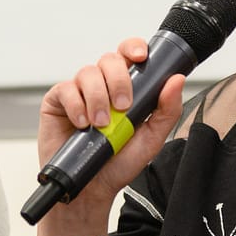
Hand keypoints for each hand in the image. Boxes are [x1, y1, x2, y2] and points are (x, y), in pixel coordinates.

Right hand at [37, 38, 185, 206]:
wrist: (93, 188)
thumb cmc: (121, 161)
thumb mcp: (152, 138)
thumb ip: (167, 109)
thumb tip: (176, 80)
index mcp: (127, 86)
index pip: (129, 54)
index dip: (134, 47)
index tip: (141, 56)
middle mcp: (103, 84)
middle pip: (109, 60)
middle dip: (119, 80)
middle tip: (123, 106)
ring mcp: (80, 91)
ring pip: (88, 72)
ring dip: (98, 97)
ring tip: (102, 123)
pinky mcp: (58, 102)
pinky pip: (66, 89)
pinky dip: (76, 105)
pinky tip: (82, 123)